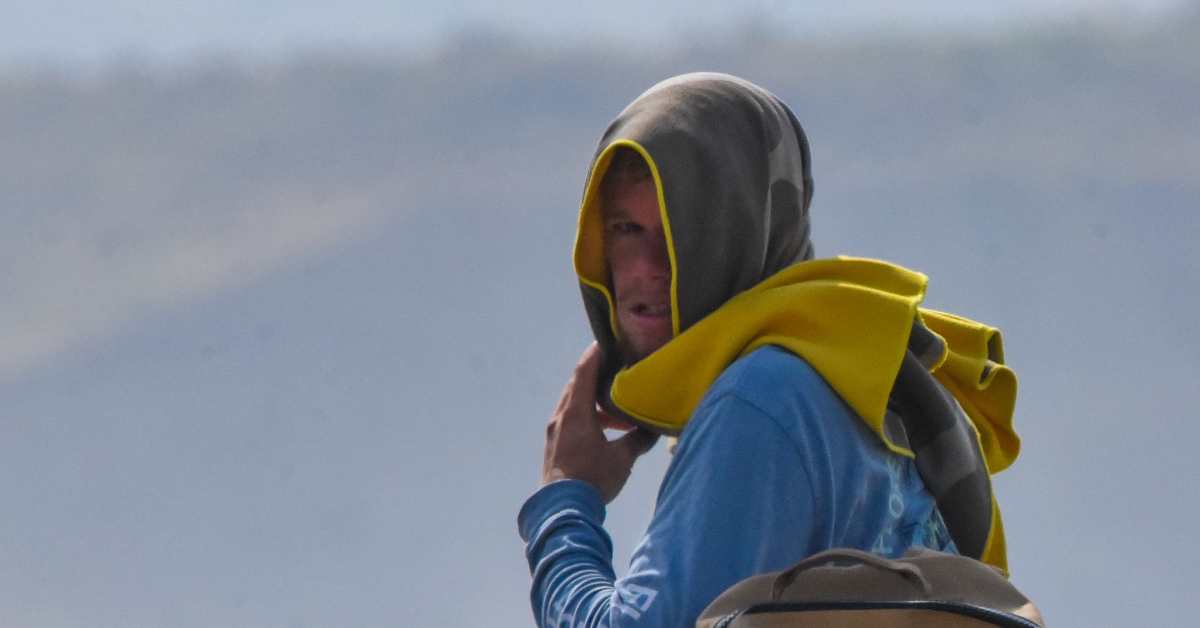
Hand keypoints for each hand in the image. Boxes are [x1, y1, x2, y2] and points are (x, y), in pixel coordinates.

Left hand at [542, 343, 657, 502]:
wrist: (562, 509)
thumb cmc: (592, 479)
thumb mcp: (622, 459)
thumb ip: (638, 440)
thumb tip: (654, 429)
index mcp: (575, 413)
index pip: (583, 372)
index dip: (595, 354)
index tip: (607, 341)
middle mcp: (561, 417)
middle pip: (577, 385)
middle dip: (597, 375)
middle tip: (617, 368)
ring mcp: (556, 431)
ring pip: (575, 404)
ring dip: (595, 401)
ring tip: (618, 407)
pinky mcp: (555, 444)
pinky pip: (572, 419)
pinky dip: (588, 416)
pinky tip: (606, 430)